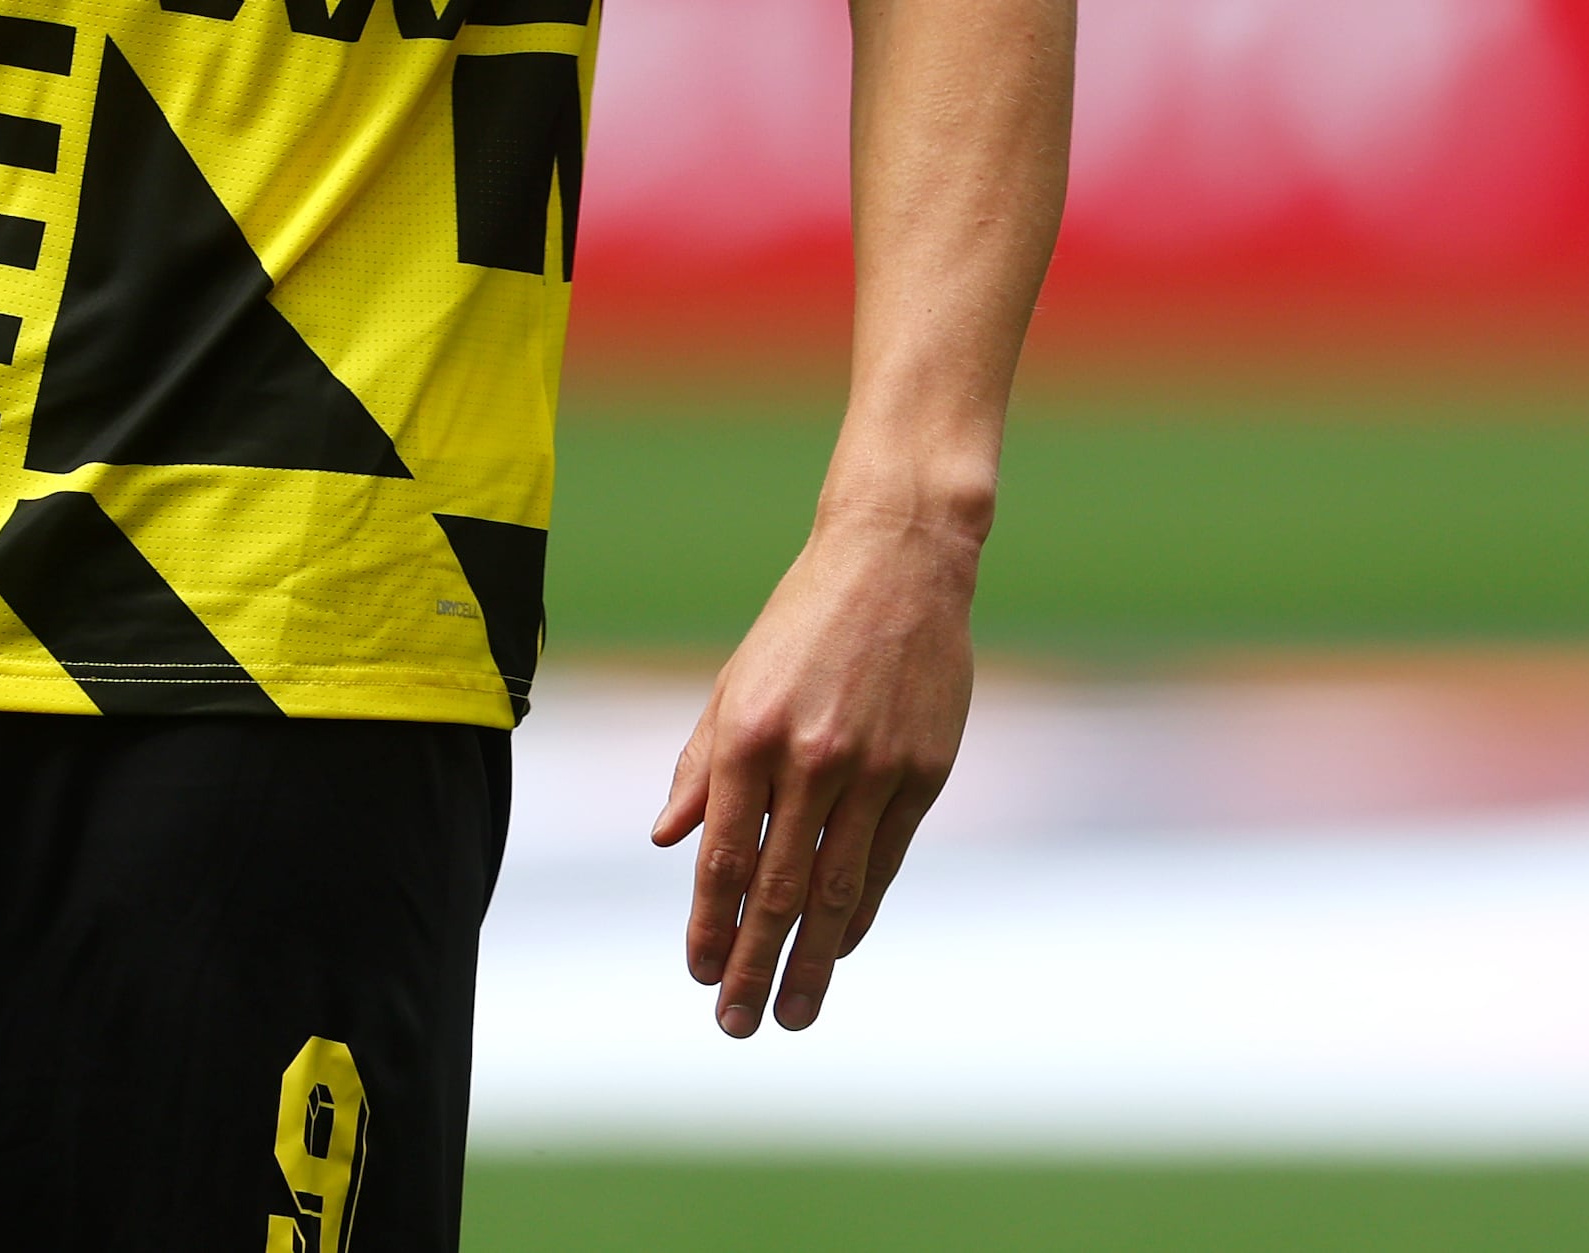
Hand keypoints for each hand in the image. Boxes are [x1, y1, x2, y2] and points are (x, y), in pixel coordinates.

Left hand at [650, 505, 980, 1035]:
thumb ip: (701, 766)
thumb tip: (665, 840)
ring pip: (835, 889)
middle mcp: (810, 759)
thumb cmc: (803, 621)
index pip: (724, 856)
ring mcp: (872, 769)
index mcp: (751, 734)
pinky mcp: (922, 773)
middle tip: (737, 1026)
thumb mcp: (736, 682)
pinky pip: (884, 861)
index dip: (710, 924)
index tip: (700, 974)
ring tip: (794, 1013)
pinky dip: (858, 911)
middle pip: (777, 888)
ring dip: (811, 961)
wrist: (897, 562)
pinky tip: (839, 947)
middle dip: (754, 965)